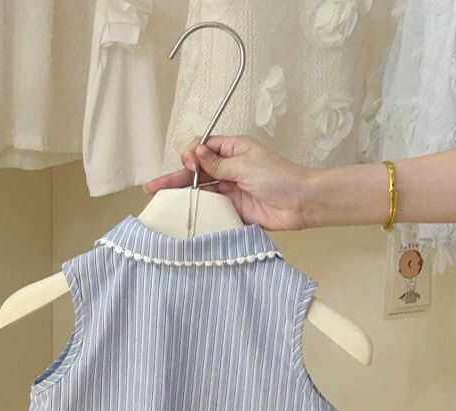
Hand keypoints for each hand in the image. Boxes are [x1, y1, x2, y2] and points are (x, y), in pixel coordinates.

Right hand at [143, 135, 313, 230]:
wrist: (301, 203)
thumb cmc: (279, 177)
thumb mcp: (245, 164)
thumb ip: (217, 163)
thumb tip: (195, 152)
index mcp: (233, 150)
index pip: (204, 149)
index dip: (192, 156)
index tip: (189, 162)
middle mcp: (230, 169)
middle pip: (197, 173)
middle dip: (176, 178)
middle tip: (154, 187)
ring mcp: (231, 190)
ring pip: (202, 192)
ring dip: (184, 196)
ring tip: (162, 203)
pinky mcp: (234, 210)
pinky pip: (213, 210)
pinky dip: (199, 212)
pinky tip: (184, 216)